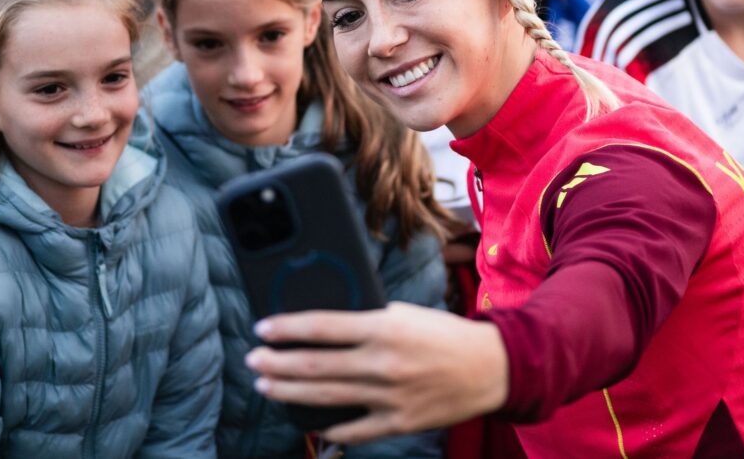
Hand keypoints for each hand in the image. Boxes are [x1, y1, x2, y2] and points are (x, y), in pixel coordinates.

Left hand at [246, 301, 509, 444]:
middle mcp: (382, 363)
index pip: (322, 326)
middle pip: (316, 365)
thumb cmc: (446, 334)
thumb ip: (369, 318)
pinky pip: (353, 429)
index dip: (287, 328)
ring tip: (265, 384)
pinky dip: (327, 426)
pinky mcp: (398, 422)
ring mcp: (389, 396)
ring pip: (325, 396)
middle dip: (278, 362)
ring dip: (289, 391)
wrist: (490, 368)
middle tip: (252, 360)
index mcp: (384, 328)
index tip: (262, 328)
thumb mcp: (406, 313)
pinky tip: (307, 420)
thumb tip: (327, 325)